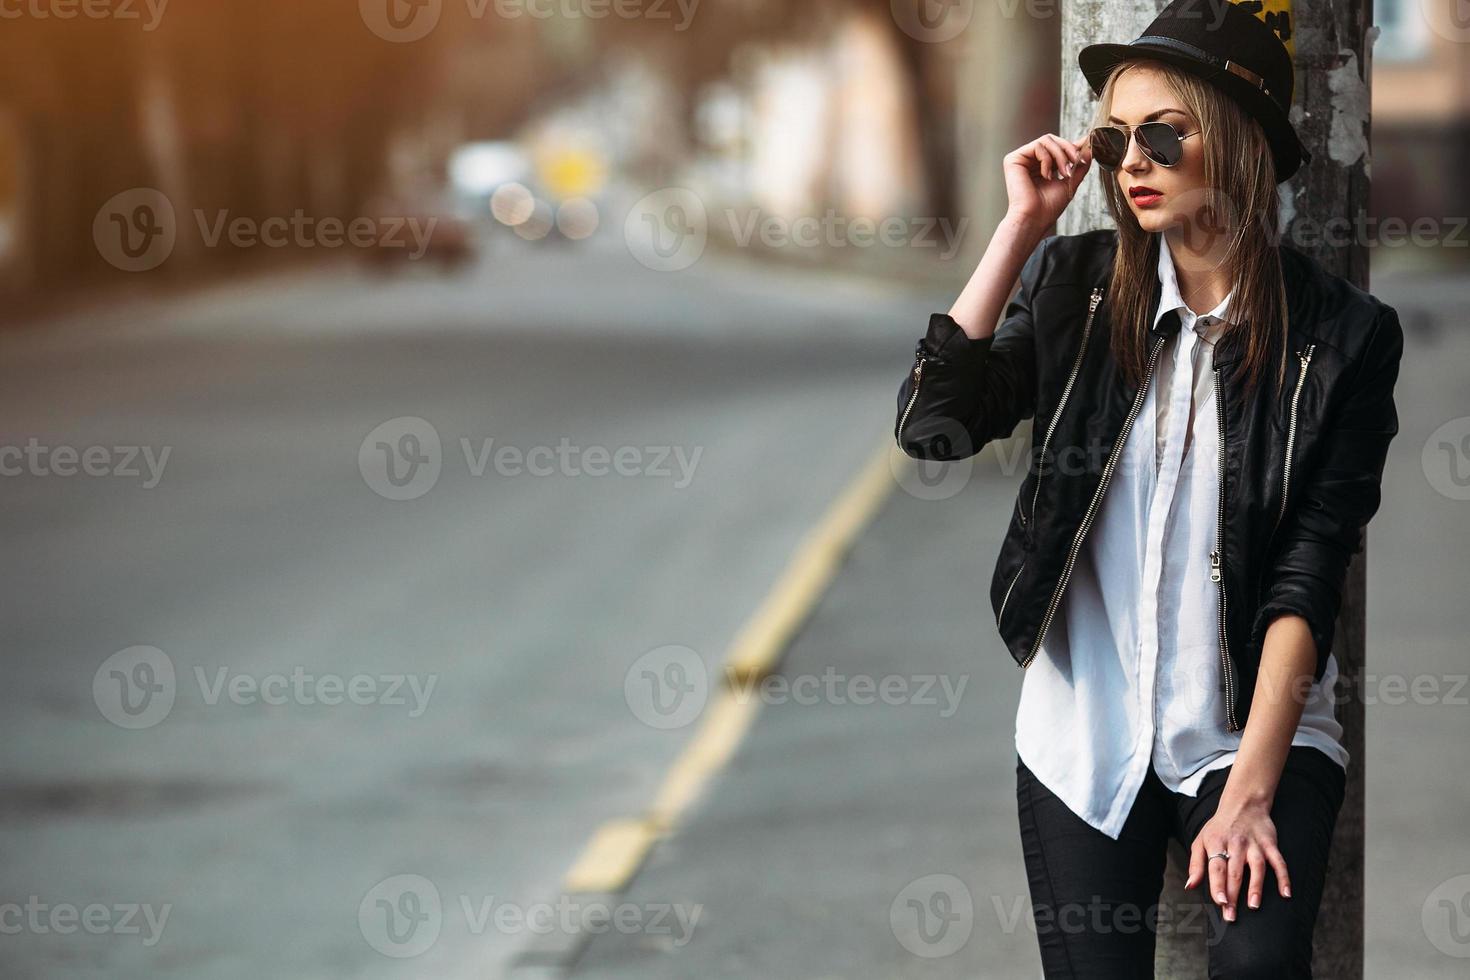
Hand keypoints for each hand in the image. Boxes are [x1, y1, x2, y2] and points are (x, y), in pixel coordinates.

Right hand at [1002, 132, 1091, 232]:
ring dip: (1061, 155)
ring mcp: (1021, 159)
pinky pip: (1038, 146)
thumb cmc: (1048, 207)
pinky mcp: (1013, 159)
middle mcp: (1029, 161)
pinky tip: (1047, 176)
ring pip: (1047, 140)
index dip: (1072, 145)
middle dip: (1069, 149)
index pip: (1057, 147)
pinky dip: (1048, 160)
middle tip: (1078, 162)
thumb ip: (1079, 165)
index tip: (1087, 148)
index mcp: (1040, 166)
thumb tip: (1090, 147)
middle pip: (1053, 139)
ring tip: (1065, 173)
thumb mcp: (1070, 182)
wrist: (1034, 219)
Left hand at [1185, 800, 1291, 921]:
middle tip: (1231, 916)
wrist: (1243, 804)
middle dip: (1233, 895)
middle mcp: (1236, 843)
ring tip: (1253, 906)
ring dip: (1256, 887)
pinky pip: (1279, 862)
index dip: (1218, 885)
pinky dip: (1284, 877)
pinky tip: (1286, 893)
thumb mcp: (1201, 841)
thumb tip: (1190, 886)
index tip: (1220, 902)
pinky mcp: (1270, 844)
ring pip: (1257, 867)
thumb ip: (1196, 865)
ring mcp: (1255, 844)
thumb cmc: (1219, 828)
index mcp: (1216, 842)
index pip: (1217, 866)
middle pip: (1235, 872)